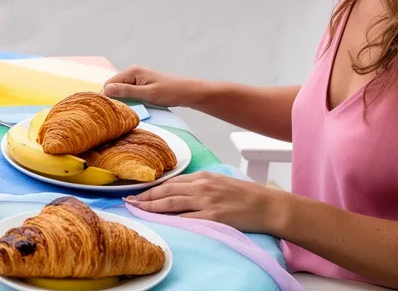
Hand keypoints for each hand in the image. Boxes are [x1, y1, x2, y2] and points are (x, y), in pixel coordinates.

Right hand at [102, 65, 199, 107]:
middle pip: (114, 87)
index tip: (110, 110)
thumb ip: (127, 91)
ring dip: (122, 100)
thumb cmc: (170, 92)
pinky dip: (129, 100)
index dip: (107, 97)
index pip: (109, 84)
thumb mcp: (147, 94)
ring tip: (125, 111)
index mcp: (132, 72)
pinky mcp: (141, 85)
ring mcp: (137, 78)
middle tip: (118, 113)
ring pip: (121, 90)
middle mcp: (132, 73)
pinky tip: (133, 107)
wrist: (187, 92)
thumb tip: (106, 89)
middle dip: (114, 99)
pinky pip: (128, 92)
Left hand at [123, 171, 286, 234]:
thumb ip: (200, 185)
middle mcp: (202, 186)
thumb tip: (180, 190)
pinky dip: (169, 220)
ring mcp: (206, 201)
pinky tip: (158, 221)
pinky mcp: (213, 216)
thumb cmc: (246, 195)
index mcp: (203, 177)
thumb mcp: (220, 182)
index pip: (171, 182)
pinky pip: (186, 219)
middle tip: (128, 201)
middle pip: (166, 191)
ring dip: (150, 207)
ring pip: (171, 203)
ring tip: (136, 209)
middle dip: (145, 196)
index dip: (152, 187)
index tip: (138, 191)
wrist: (268, 206)